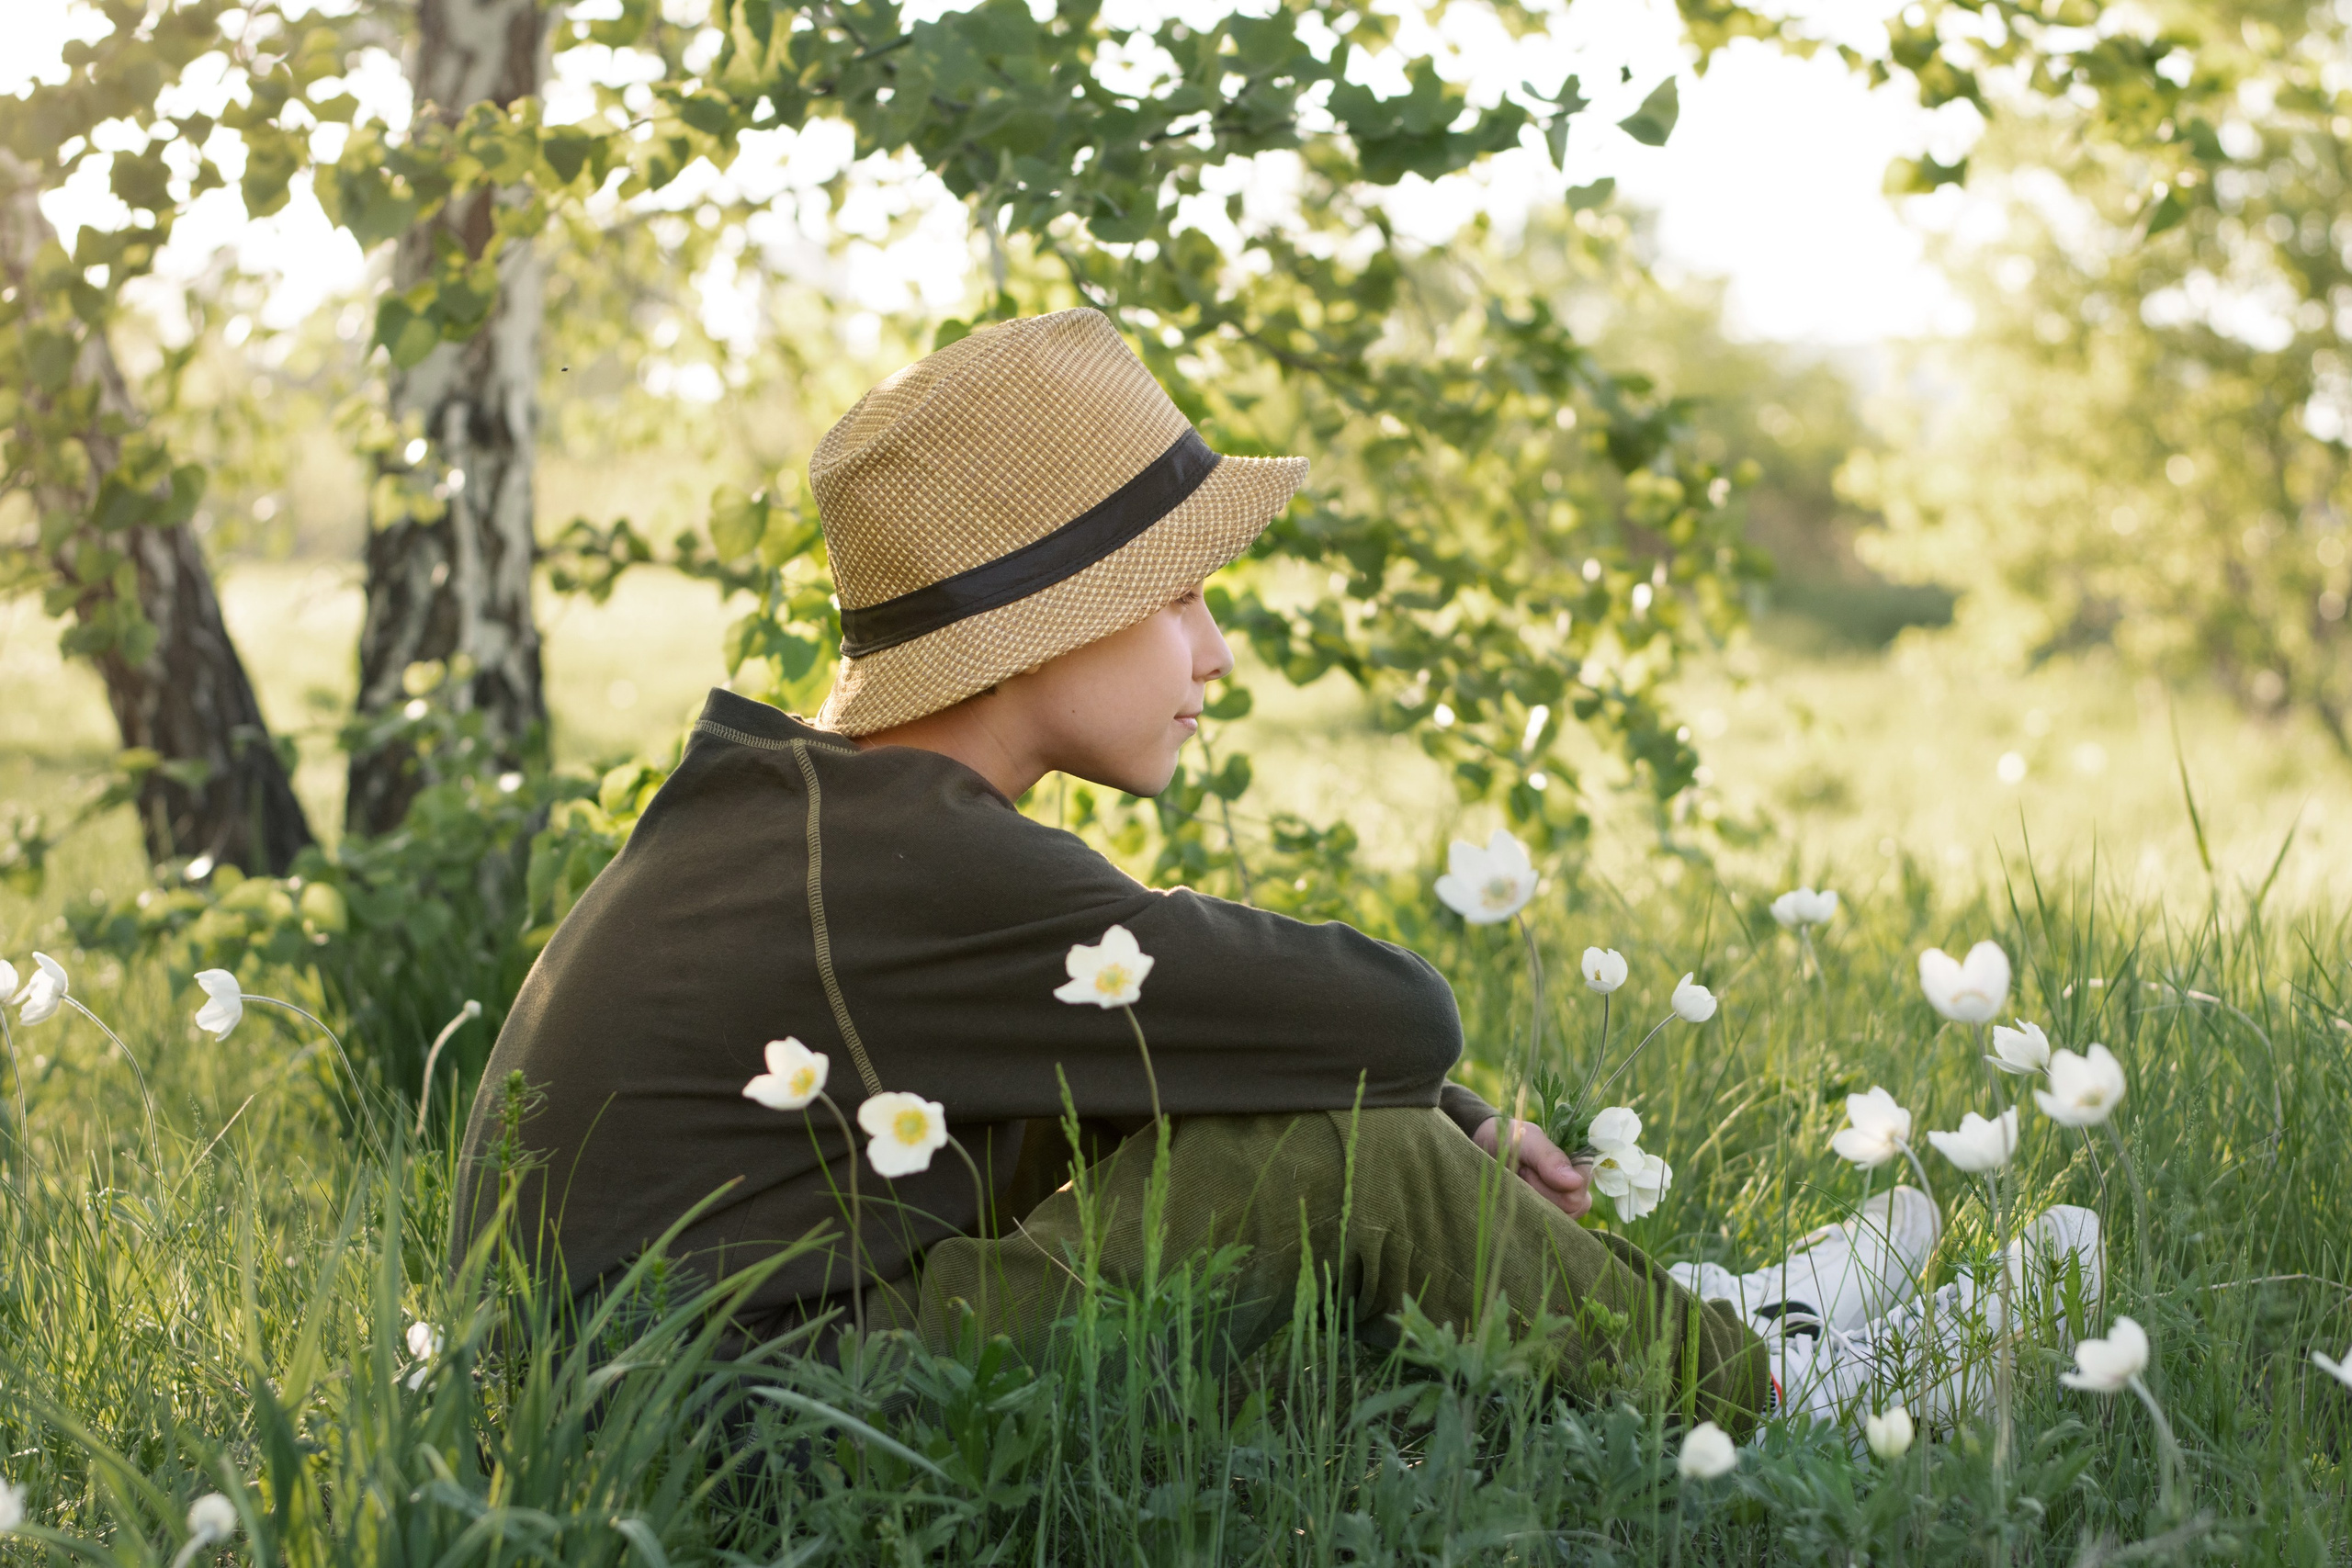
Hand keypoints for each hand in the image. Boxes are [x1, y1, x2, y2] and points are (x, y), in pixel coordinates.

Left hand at [1471, 1116, 1591, 1219]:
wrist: (1484, 1148)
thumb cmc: (1509, 1138)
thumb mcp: (1527, 1140)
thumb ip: (1550, 1157)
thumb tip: (1575, 1182)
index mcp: (1578, 1165)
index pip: (1580, 1187)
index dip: (1553, 1181)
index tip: (1529, 1166)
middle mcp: (1575, 1188)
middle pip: (1570, 1206)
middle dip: (1539, 1190)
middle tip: (1522, 1173)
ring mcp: (1562, 1206)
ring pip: (1556, 1218)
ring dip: (1532, 1200)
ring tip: (1519, 1183)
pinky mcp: (1546, 1219)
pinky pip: (1541, 1226)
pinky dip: (1526, 1212)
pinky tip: (1516, 1197)